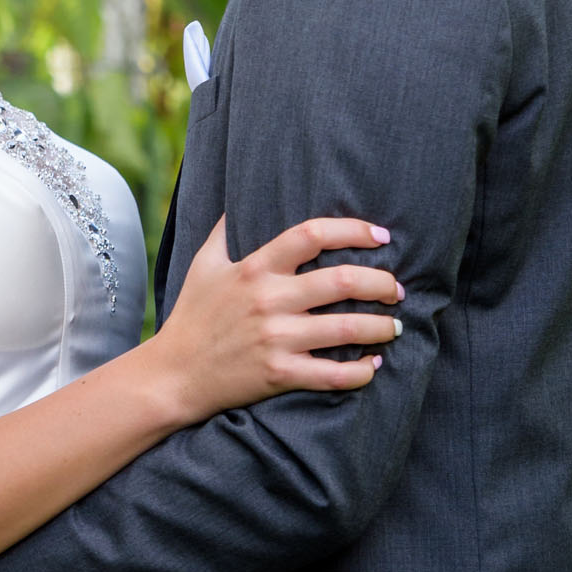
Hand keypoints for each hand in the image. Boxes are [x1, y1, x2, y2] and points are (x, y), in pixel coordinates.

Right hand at [157, 210, 402, 413]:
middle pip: (341, 281)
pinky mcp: (279, 375)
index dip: (353, 230)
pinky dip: (360, 371)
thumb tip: (242, 197)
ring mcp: (276, 339)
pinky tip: (373, 366)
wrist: (174, 375)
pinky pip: (332, 374)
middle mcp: (269, 300)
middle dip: (381, 283)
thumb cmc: (192, 316)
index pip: (312, 235)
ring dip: (380, 326)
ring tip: (395, 325)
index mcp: (254, 267)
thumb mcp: (203, 264)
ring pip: (346, 328)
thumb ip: (225, 230)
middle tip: (397, 288)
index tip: (381, 237)